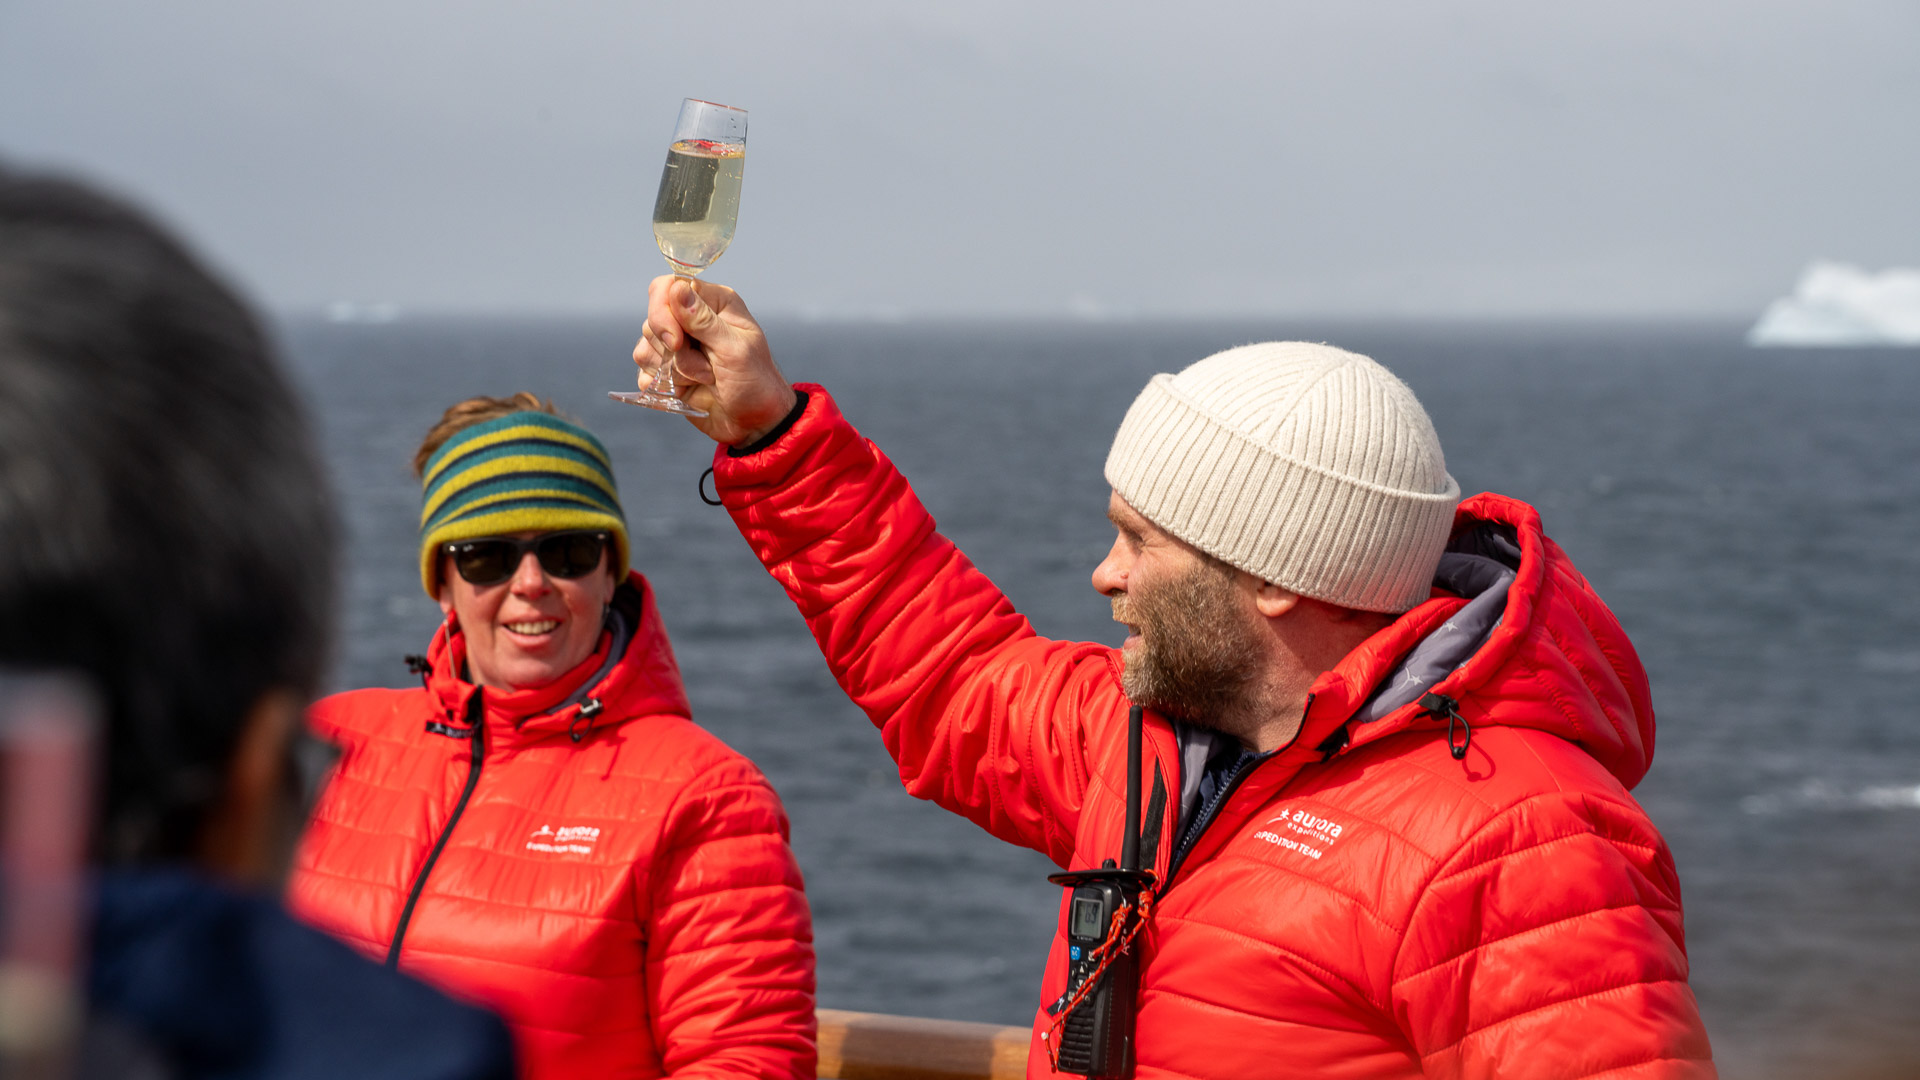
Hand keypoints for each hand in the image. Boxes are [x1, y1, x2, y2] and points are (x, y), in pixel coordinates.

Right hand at [634, 276, 796, 445]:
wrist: (753, 424)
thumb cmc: (755, 383)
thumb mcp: (735, 350)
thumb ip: (703, 321)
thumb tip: (676, 289)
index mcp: (714, 303)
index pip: (668, 287)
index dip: (663, 312)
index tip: (676, 341)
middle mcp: (692, 319)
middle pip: (652, 320)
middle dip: (674, 352)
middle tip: (706, 370)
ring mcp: (677, 345)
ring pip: (645, 347)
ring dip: (673, 371)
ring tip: (705, 380)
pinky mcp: (666, 370)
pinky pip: (643, 370)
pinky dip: (660, 384)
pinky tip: (685, 391)